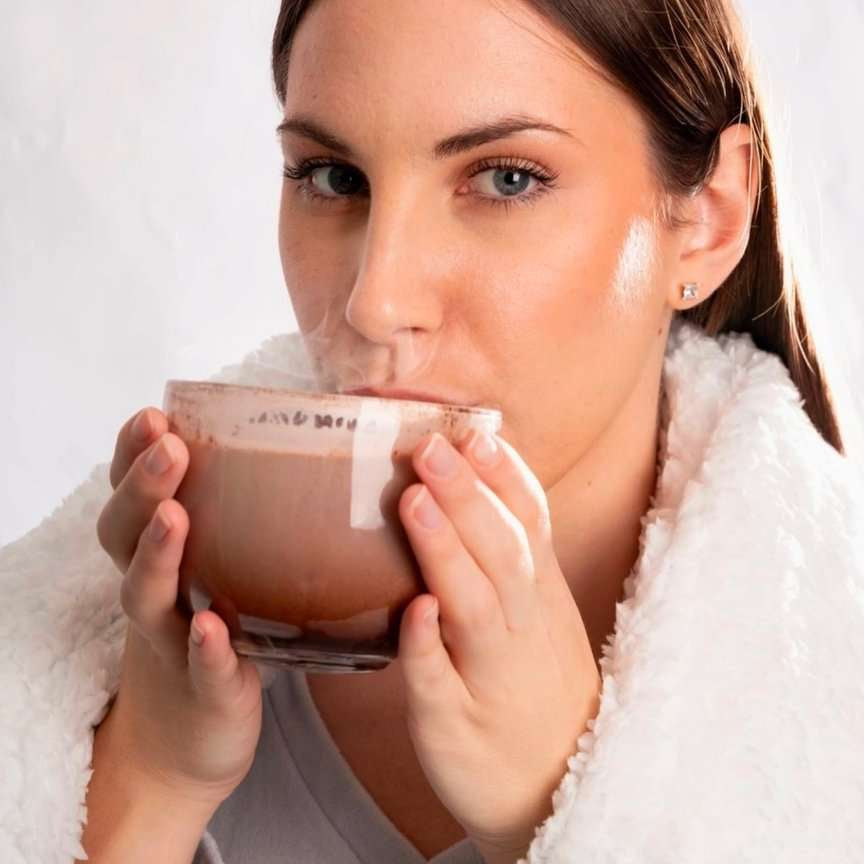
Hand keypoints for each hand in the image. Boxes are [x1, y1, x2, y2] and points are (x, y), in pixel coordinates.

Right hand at [94, 407, 262, 805]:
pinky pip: (197, 665)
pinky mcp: (201, 687)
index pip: (133, 495)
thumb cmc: (214, 636)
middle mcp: (155, 591)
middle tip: (166, 446)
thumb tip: (316, 453)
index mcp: (161, 556)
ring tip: (175, 516)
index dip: (132, 456)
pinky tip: (211, 625)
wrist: (187, 739)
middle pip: (126, 533)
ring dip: (158, 553)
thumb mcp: (219, 573)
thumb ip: (246, 522)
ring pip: (146, 594)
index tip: (152, 414)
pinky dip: (202, 645)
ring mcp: (171, 640)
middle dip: (142, 486)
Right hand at [396, 430, 600, 860]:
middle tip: (428, 447)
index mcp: (494, 658)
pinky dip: (523, 490)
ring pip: (529, 533)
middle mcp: (529, 619)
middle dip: (465, 494)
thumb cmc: (488, 765)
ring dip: (500, 482)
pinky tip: (502, 457)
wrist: (561, 781)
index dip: (438, 542)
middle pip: (500, 548)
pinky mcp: (554, 591)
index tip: (409, 497)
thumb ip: (428, 671)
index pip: (467, 588)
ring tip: (471, 437)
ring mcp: (548, 600)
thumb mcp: (442, 737)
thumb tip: (415, 606)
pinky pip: (543, 531)